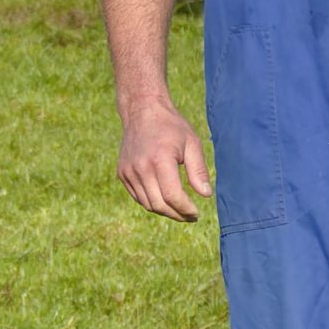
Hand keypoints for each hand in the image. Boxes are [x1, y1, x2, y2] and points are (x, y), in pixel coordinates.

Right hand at [118, 98, 213, 222]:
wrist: (142, 111)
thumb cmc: (171, 127)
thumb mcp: (192, 143)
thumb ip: (198, 170)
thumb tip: (206, 195)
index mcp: (160, 160)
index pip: (173, 196)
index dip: (186, 209)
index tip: (197, 213)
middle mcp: (141, 168)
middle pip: (159, 204)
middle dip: (177, 214)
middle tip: (191, 216)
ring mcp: (128, 172)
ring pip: (147, 204)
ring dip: (165, 211)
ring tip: (179, 210)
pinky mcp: (123, 173)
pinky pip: (138, 196)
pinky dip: (152, 202)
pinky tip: (165, 199)